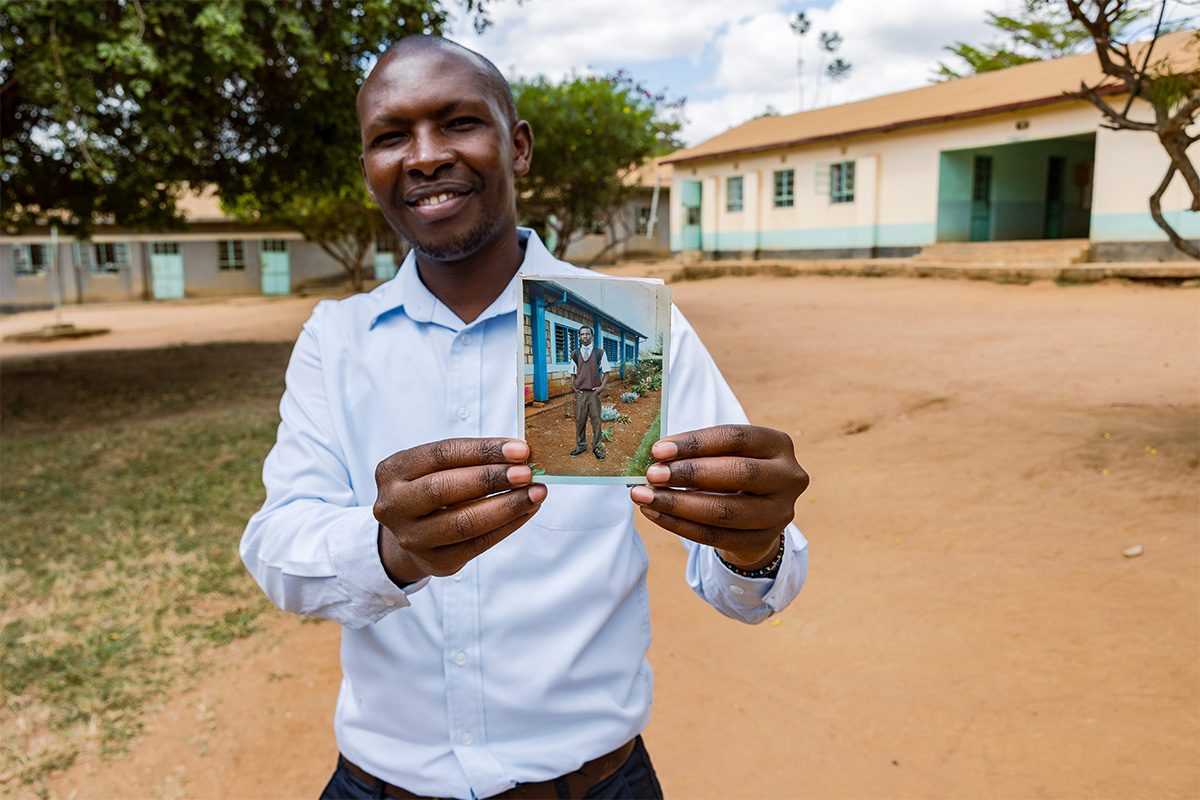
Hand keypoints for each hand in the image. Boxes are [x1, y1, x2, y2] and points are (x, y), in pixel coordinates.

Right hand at [374, 438, 546, 585]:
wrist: (411, 535)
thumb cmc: (432, 490)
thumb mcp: (436, 468)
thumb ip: (470, 459)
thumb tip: (519, 454)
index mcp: (392, 471)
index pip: (441, 454)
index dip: (483, 450)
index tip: (519, 449)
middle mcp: (394, 505)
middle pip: (445, 489)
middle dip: (492, 479)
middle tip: (527, 472)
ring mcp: (411, 538)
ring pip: (462, 522)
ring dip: (506, 506)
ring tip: (535, 493)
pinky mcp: (435, 562)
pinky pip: (477, 544)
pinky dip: (508, 526)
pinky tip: (526, 511)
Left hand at [629, 425, 807, 568]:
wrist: (756, 516)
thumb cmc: (732, 473)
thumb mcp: (725, 454)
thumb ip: (698, 453)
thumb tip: (656, 457)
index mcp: (778, 444)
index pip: (736, 438)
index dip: (695, 443)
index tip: (658, 450)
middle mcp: (788, 477)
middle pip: (738, 473)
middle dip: (689, 474)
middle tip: (652, 474)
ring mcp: (779, 513)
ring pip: (725, 511)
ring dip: (677, 504)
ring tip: (644, 497)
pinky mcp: (762, 541)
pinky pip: (715, 536)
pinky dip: (679, 525)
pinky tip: (654, 514)